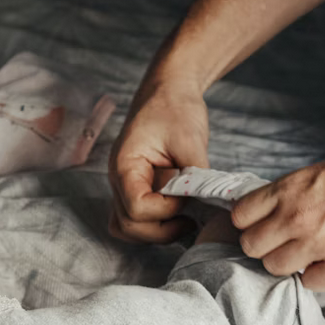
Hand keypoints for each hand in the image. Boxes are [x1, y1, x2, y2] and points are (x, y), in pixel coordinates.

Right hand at [108, 73, 210, 243]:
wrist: (168, 91)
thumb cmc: (174, 107)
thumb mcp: (189, 139)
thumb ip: (194, 175)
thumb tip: (205, 202)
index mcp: (125, 165)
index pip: (136, 207)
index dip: (165, 210)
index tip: (186, 197)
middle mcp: (118, 180)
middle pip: (129, 225)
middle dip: (162, 229)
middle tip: (191, 218)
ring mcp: (124, 187)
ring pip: (126, 228)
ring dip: (155, 233)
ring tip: (184, 221)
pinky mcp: (135, 189)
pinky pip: (133, 220)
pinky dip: (151, 227)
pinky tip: (175, 216)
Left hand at [231, 143, 324, 290]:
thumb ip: (299, 193)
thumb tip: (282, 207)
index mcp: (292, 188)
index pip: (241, 215)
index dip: (250, 223)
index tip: (263, 225)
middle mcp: (297, 217)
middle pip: (251, 246)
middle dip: (266, 246)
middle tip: (285, 244)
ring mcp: (318, 244)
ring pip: (275, 268)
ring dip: (289, 264)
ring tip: (309, 255)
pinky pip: (308, 283)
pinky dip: (317, 277)